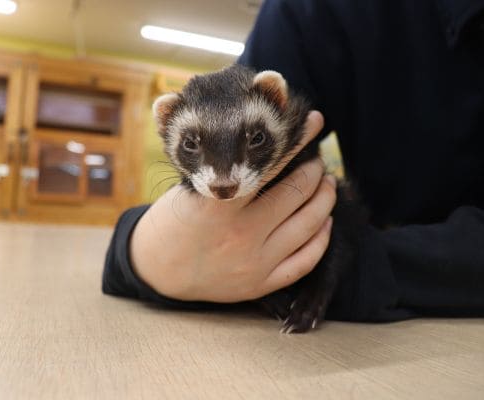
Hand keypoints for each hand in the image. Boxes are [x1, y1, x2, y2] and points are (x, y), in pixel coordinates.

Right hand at [130, 111, 336, 301]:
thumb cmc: (174, 220)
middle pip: (298, 195)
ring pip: (309, 226)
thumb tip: (264, 142)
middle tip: (317, 161)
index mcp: (221, 205)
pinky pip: (305, 262)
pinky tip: (325, 222)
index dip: (298, 141)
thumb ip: (226, 168)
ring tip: (326, 184)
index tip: (316, 123)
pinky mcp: (260, 284)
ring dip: (325, 199)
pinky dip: (322, 238)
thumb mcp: (191, 187)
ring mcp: (254, 262)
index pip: (271, 166)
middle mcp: (242, 234)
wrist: (157, 269)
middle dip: (315, 171)